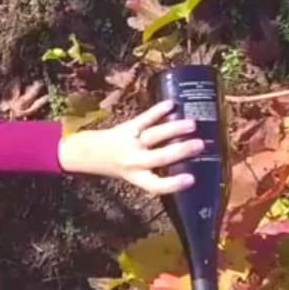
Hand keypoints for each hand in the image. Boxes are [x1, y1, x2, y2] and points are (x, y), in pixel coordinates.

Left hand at [58, 100, 204, 195]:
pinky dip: (158, 111)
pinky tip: (171, 104)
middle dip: (180, 151)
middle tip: (200, 145)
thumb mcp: (133, 176)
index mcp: (136, 178)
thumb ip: (154, 173)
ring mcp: (129, 143)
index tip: (192, 179)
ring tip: (191, 124)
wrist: (87, 154)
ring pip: (154, 136)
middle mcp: (133, 161)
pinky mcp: (126, 127)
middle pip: (159, 157)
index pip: (156, 185)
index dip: (174, 184)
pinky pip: (144, 118)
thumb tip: (186, 166)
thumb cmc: (116, 167)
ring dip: (173, 129)